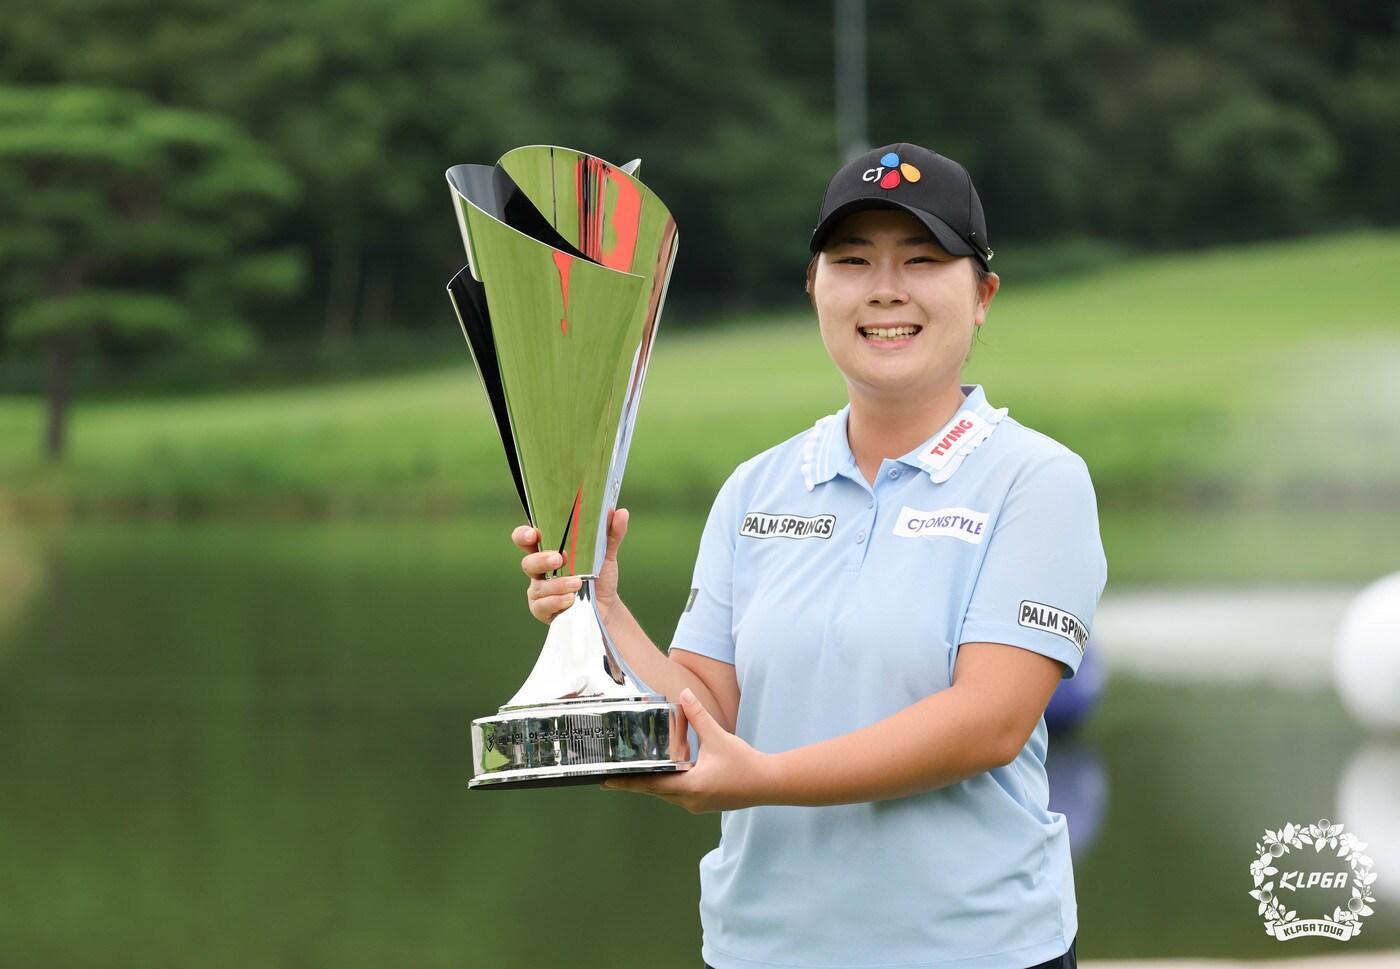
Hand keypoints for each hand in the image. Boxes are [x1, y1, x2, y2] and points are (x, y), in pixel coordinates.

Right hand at [511, 507, 628, 623]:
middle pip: (528, 563)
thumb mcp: (606, 554)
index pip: (526, 539)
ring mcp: (540, 591)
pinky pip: (542, 606)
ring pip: (538, 586)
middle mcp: (540, 571)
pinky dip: (556, 601)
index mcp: (548, 551)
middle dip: (541, 560)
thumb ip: (611, 533)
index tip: (534, 534)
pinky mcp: (543, 610)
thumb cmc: (599, 576)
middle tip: (560, 559)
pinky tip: (571, 599)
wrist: (607, 606)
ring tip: (578, 583)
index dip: (524, 535)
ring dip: (558, 584)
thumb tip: (620, 512)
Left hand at [600, 689, 775, 812]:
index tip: (607, 781)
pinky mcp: (704, 803)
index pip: (651, 784)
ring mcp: (697, 804)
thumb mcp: (718, 737)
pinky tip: (667, 772)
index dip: (627, 782)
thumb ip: (698, 716)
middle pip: (655, 791)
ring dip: (653, 783)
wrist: (768, 783)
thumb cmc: (744, 762)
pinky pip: (679, 794)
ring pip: (667, 794)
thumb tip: (683, 694)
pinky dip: (669, 784)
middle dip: (635, 782)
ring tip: (634, 773)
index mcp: (690, 785)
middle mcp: (690, 800)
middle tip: (612, 776)